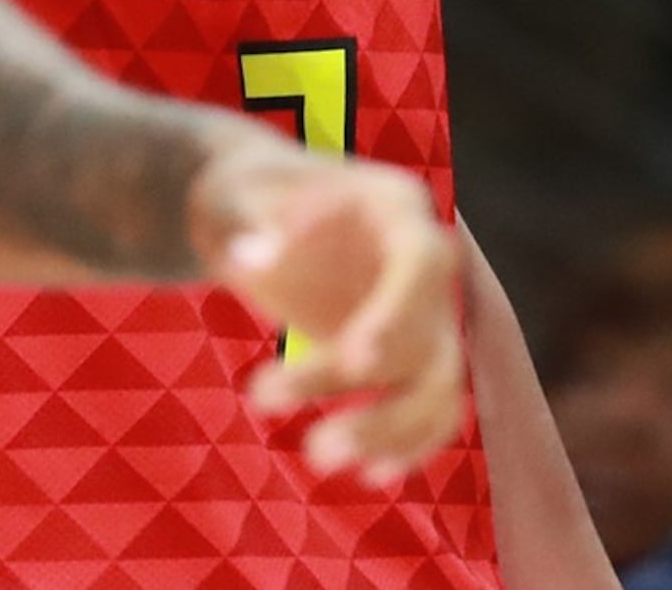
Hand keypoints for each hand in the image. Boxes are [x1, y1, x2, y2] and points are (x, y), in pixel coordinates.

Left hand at [192, 132, 467, 483]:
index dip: (397, 312)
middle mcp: (424, 263)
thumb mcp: (234, 196)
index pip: (421, 262)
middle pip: (430, 341)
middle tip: (313, 449)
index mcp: (397, 207)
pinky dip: (409, 443)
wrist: (255, 212)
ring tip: (318, 460)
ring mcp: (421, 312)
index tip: (355, 361)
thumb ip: (249, 223)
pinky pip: (430, 407)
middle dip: (381, 401)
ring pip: (437, 387)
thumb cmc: (245, 196)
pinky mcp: (406, 354)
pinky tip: (369, 475)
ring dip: (390, 432)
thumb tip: (256, 260)